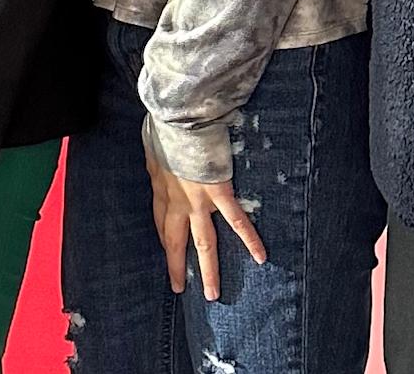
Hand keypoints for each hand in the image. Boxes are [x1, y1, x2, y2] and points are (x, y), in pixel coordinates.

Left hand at [144, 132, 265, 300]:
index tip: (168, 252)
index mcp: (161, 189)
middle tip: (180, 288)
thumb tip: (158, 157)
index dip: (165, 240)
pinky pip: (237, 222)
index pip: (161, 223)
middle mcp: (177, 202)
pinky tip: (260, 257)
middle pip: (176, 242)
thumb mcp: (153, 146)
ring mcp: (198, 202)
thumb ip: (157, 158)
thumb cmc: (165, 126)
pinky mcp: (219, 194)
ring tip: (213, 294)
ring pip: (204, 244)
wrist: (179, 120)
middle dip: (177, 267)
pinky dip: (250, 240)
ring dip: (209, 270)